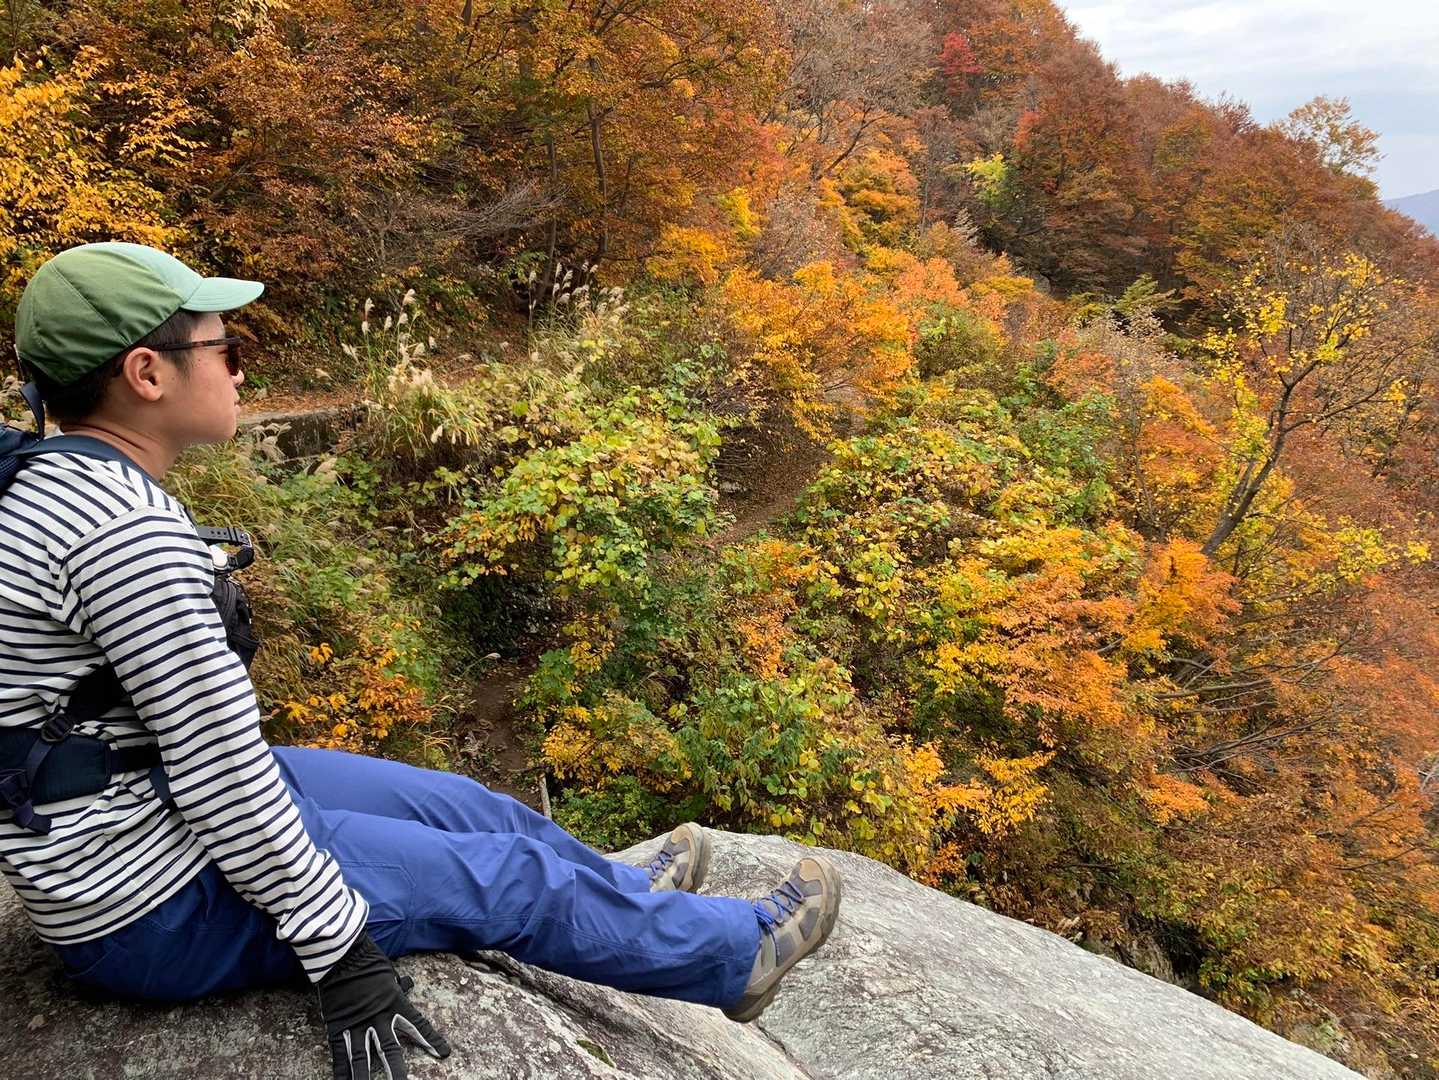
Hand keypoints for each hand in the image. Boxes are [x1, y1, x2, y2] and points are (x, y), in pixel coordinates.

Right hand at [317, 932, 451, 1079]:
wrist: (343, 954)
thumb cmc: (368, 960)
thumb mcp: (390, 973)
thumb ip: (398, 985)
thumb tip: (407, 984)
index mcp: (396, 1003)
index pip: (418, 1025)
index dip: (431, 1039)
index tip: (444, 1053)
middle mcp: (379, 1018)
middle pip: (391, 1050)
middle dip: (397, 1071)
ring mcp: (357, 1024)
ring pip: (363, 1058)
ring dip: (366, 1078)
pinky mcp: (337, 1026)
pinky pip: (340, 1054)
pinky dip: (341, 1071)